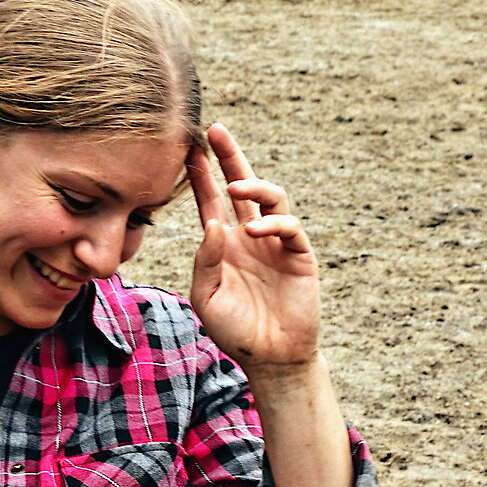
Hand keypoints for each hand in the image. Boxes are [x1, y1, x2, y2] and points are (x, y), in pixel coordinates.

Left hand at [186, 124, 320, 371]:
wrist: (269, 357)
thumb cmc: (234, 329)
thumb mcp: (206, 295)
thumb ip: (205, 260)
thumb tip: (213, 223)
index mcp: (223, 244)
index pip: (210, 201)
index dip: (201, 175)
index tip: (187, 149)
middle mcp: (250, 236)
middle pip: (242, 186)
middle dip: (230, 157)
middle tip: (215, 129)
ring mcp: (276, 243)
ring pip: (270, 198)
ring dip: (252, 186)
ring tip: (233, 185)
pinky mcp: (299, 256)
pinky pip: (290, 227)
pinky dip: (273, 223)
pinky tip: (254, 230)